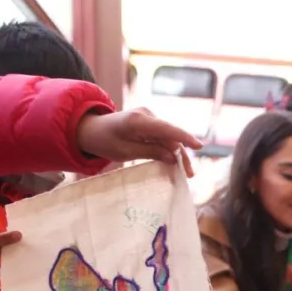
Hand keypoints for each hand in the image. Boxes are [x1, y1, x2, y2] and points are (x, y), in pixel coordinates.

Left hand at [76, 108, 202, 177]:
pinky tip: (174, 162)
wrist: (92, 130)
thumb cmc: (105, 141)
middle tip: (189, 175)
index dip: (185, 138)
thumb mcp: (125, 151)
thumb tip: (173, 158)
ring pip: (170, 138)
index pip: (167, 129)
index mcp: (138, 121)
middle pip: (171, 136)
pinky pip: (164, 137)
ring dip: (177, 154)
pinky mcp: (150, 123)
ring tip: (185, 172)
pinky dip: (170, 149)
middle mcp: (147, 116)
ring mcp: (150, 118)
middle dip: (182, 155)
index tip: (199, 147)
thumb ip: (150, 152)